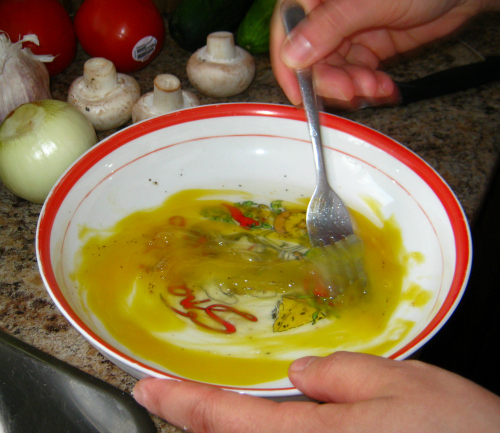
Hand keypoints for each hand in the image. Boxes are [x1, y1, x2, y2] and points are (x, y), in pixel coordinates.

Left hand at [133, 351, 499, 432]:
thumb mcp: (400, 387)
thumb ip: (340, 375)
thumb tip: (299, 374)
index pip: (221, 419)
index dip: (178, 401)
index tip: (146, 386)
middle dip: (195, 418)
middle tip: (173, 391)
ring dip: (225, 426)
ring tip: (213, 401)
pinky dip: (262, 431)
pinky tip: (277, 413)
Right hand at [270, 0, 495, 107]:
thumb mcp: (372, 1)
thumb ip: (330, 26)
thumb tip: (293, 53)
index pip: (288, 29)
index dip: (289, 65)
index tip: (300, 94)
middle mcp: (328, 12)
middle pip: (311, 57)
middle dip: (331, 80)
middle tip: (352, 91)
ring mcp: (347, 31)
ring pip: (334, 71)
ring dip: (352, 86)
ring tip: (375, 86)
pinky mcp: (366, 46)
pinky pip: (355, 74)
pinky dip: (367, 86)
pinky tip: (382, 86)